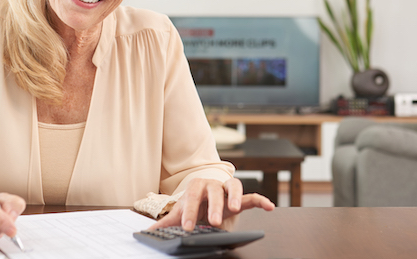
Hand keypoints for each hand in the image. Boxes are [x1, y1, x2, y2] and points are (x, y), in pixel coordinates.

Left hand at [148, 178, 274, 231]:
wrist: (205, 199)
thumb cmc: (193, 205)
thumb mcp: (180, 214)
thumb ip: (166, 223)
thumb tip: (148, 231)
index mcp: (196, 187)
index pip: (192, 196)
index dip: (191, 211)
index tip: (189, 227)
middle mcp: (213, 185)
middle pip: (214, 190)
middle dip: (214, 206)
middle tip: (213, 221)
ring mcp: (227, 190)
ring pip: (234, 187)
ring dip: (236, 197)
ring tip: (235, 209)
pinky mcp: (240, 198)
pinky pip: (252, 196)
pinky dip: (261, 200)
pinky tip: (269, 207)